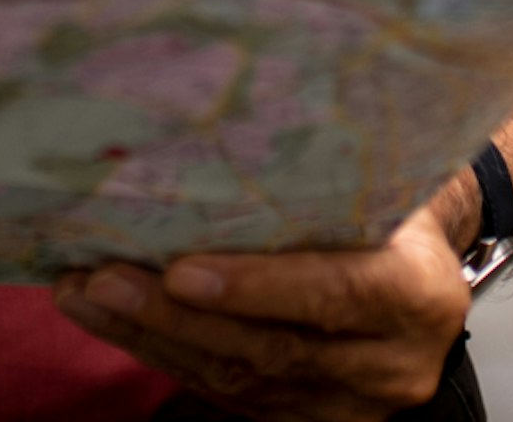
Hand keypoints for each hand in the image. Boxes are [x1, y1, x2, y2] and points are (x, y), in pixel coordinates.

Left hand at [53, 203, 467, 420]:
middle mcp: (388, 364)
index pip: (335, 294)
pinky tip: (114, 320)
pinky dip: (166, 355)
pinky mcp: (307, 416)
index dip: (256, 288)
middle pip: (271, 348)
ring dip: (151, 337)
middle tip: (103, 276)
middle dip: (175, 316)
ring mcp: (348, 402)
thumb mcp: (388, 184)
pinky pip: (227, 393)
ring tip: (86, 292)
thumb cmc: (398, 207)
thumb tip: (234, 121)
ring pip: (238, 378)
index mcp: (417, 295)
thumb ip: (330, 176)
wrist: (427, 274)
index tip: (181, 271)